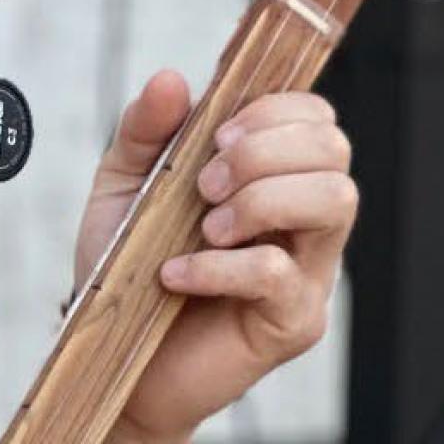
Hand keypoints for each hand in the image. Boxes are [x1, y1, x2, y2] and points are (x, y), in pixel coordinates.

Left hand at [74, 71, 358, 443]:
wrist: (108, 364)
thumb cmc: (125, 278)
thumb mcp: (122, 192)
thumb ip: (145, 134)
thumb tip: (170, 79)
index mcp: (275, 180)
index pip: (317, 119)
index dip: (275, 112)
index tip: (215, 137)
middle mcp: (303, 222)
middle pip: (335, 151)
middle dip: (264, 152)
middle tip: (202, 186)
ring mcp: (308, 273)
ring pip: (335, 202)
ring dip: (262, 199)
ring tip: (204, 227)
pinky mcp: (293, 323)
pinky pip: (279, 274)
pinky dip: (221, 266)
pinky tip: (176, 275)